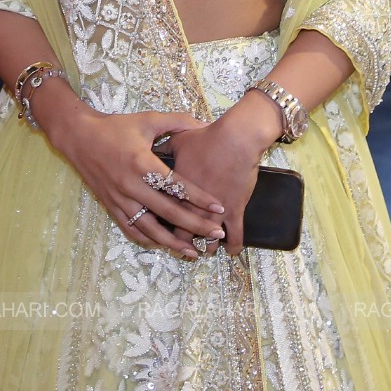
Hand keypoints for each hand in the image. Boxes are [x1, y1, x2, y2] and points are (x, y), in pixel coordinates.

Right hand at [42, 97, 226, 259]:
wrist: (78, 136)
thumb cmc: (115, 127)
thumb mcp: (147, 119)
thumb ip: (176, 122)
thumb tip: (203, 124)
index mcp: (143, 163)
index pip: (177, 186)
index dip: (200, 198)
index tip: (219, 207)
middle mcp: (132, 185)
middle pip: (168, 211)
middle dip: (195, 225)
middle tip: (216, 233)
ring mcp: (120, 199)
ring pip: (150, 228)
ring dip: (173, 242)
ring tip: (193, 251)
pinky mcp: (111, 206)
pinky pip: (131, 229)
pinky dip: (148, 240)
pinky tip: (163, 245)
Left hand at [166, 93, 279, 255]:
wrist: (235, 140)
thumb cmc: (206, 138)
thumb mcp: (178, 140)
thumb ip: (164, 146)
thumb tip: (155, 145)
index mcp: (174, 190)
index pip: (164, 214)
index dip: (162, 225)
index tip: (162, 233)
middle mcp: (191, 205)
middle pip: (183, 232)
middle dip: (182, 242)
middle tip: (183, 248)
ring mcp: (213, 211)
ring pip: (207, 237)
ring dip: (206, 245)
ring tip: (205, 250)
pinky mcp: (234, 211)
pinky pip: (235, 234)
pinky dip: (234, 245)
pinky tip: (232, 252)